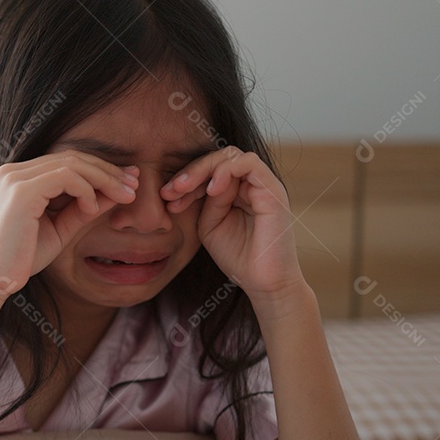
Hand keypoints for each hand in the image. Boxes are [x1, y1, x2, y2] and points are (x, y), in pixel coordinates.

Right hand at [0, 150, 137, 298]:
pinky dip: (86, 190)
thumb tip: (117, 192)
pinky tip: (93, 210)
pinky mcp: (21, 191)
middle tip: (135, 185)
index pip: (66, 162)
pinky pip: (65, 177)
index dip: (101, 169)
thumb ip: (84, 207)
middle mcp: (13, 171)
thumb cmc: (23, 258)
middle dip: (108, 170)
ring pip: (72, 163)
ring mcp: (15, 178)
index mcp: (18, 177)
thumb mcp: (61, 228)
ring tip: (125, 196)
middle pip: (72, 157)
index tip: (128, 183)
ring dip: (104, 178)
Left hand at [159, 146, 303, 299]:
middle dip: (189, 172)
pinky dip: (226, 171)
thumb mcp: (209, 225)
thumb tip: (197, 181)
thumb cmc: (237, 257)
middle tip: (169, 191)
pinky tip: (210, 189)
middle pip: (217, 159)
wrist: (263, 283)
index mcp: (234, 192)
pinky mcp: (273, 190)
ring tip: (183, 189)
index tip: (166, 198)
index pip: (208, 171)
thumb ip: (204, 201)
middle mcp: (250, 185)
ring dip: (202, 169)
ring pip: (230, 157)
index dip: (184, 180)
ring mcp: (262, 186)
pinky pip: (249, 164)